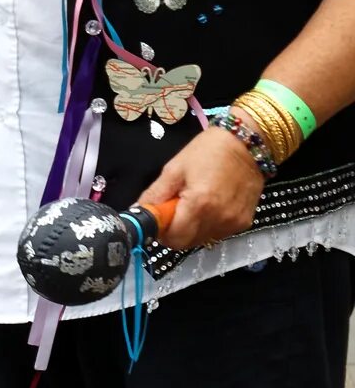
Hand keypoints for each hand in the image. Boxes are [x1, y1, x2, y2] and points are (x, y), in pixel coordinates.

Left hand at [138, 127, 264, 251]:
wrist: (248, 145)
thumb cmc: (208, 151)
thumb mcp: (174, 169)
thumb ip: (156, 194)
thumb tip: (138, 211)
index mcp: (200, 205)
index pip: (174, 238)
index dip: (161, 232)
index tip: (157, 219)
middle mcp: (219, 219)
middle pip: (187, 243)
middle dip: (174, 231)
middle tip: (172, 210)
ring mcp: (234, 223)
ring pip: (202, 239)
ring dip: (191, 229)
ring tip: (192, 204)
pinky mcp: (244, 222)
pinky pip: (218, 233)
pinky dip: (208, 225)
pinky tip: (209, 206)